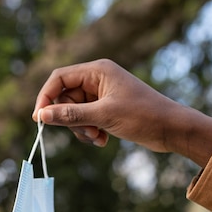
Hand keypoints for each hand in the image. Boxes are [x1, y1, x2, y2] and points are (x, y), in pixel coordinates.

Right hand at [32, 59, 211, 165]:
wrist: (172, 129)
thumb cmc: (143, 116)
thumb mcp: (104, 116)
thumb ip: (71, 115)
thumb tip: (42, 115)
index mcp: (97, 70)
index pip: (59, 78)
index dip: (46, 97)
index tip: (39, 119)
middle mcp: (98, 79)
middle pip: (65, 97)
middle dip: (71, 119)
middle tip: (86, 133)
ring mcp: (103, 94)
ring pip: (75, 112)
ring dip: (82, 128)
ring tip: (97, 138)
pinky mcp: (108, 109)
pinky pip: (87, 119)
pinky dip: (90, 131)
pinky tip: (103, 141)